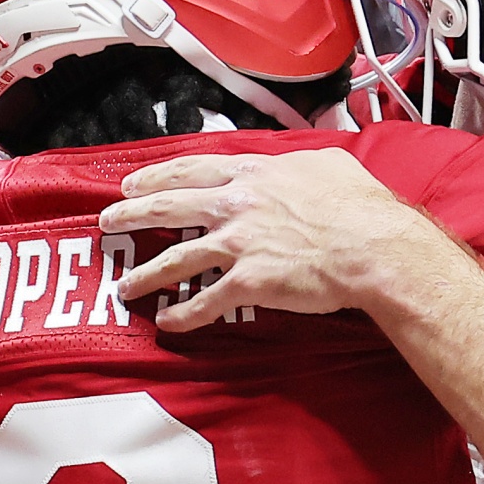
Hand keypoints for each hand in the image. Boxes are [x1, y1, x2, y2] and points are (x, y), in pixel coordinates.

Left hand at [97, 149, 420, 330]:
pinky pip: (204, 300)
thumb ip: (303, 163)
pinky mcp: (247, 282)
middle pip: (170, 207)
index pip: (192, 170)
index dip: (158, 176)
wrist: (374, 247)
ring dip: (146, 273)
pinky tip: (167, 321)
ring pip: (177, 257)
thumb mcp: (330, 164)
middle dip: (132, 214)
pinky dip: (183, 313)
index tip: (133, 182)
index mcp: (255, 174)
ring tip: (125, 284)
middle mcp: (238, 205)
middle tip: (108, 222)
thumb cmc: (362, 208)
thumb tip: (304, 163)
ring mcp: (239, 244)